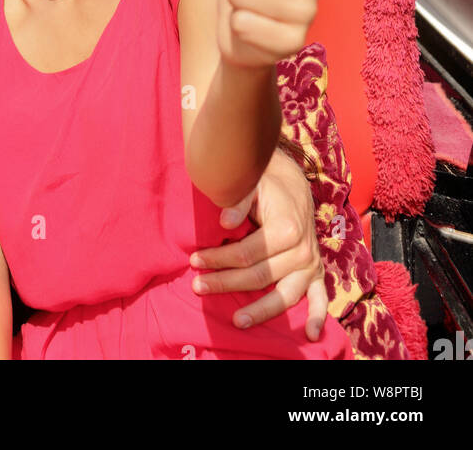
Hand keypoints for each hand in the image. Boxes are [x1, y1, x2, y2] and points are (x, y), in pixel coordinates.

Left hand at [190, 148, 326, 337]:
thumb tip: (224, 223)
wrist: (292, 180)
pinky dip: (317, 318)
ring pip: (284, 296)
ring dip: (260, 311)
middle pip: (259, 277)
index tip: (195, 260)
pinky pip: (320, 298)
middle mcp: (302, 251)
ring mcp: (311, 264)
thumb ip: (237, 202)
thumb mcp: (251, 184)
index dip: (218, 260)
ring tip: (236, 321)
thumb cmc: (266, 183)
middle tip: (198, 286)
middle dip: (226, 283)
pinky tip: (309, 335)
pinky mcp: (317, 272)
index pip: (246, 254)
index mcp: (287, 229)